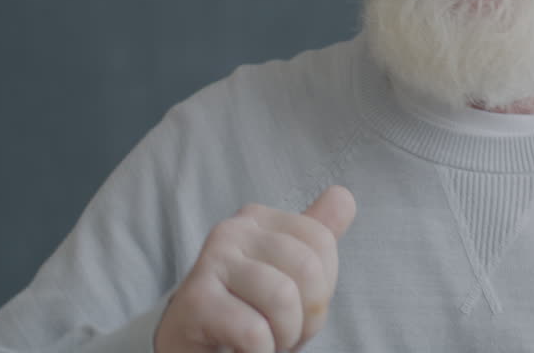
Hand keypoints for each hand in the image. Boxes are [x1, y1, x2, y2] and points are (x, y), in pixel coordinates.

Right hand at [154, 185, 356, 352]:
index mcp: (258, 218)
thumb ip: (315, 235)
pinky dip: (260, 352)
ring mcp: (211, 261)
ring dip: (283, 337)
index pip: (322, 241)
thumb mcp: (286, 272)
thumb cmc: (246, 311)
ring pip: (283, 298)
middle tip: (283, 332)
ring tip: (265, 342)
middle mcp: (232, 230)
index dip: (322, 288)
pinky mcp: (196, 301)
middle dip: (307, 316)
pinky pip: (254, 331)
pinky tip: (244, 351)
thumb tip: (344, 196)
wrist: (189, 348)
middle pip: (308, 268)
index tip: (297, 308)